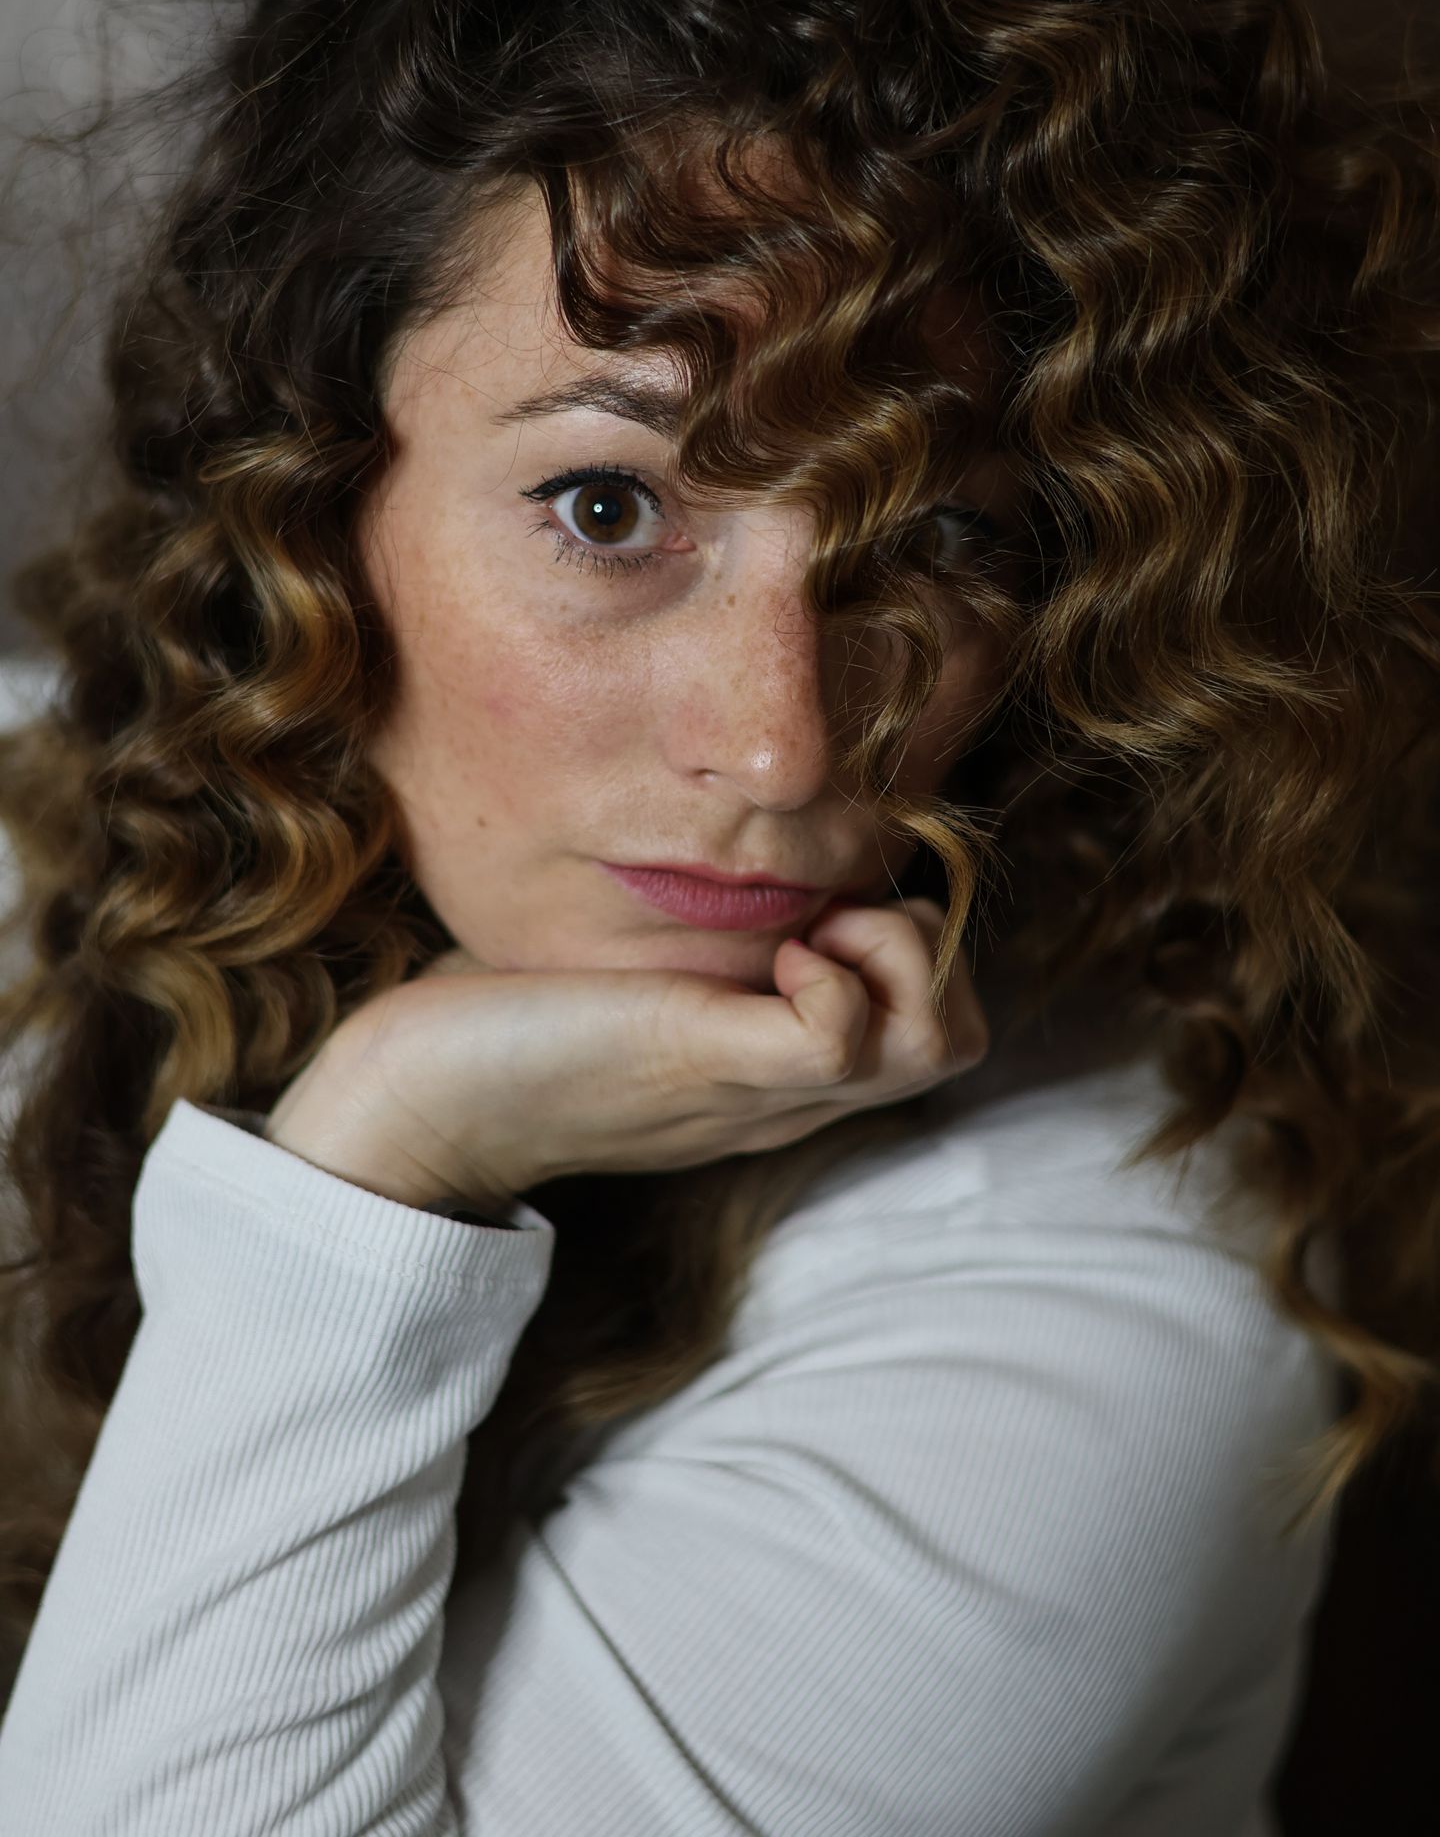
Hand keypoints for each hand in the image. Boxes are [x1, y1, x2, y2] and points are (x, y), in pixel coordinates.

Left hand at [264, 898, 988, 1213]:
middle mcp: (789, 1089)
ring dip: (901, 953)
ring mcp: (759, 1086)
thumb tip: (741, 841)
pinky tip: (774, 951)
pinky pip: (845, 1034)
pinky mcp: (711, 1065)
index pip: (934, 1021)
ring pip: (940, 1039)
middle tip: (830, 912)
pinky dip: (836, 974)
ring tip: (813, 929)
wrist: (416, 1102)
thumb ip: (703, 931)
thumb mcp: (639, 964)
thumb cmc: (515, 1019)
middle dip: (929, 945)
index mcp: (778, 1070)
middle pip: (959, 1036)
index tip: (822, 898)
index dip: (911, 941)